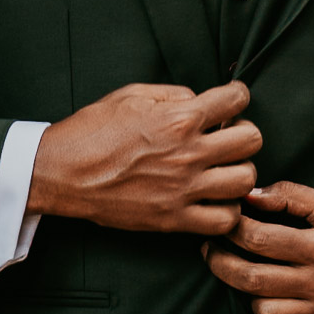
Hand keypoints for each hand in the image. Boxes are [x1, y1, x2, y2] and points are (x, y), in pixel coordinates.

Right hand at [28, 81, 261, 235]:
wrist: (62, 172)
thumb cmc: (92, 130)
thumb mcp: (131, 95)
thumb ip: (174, 94)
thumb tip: (201, 101)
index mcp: (179, 118)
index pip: (237, 100)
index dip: (238, 97)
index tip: (231, 102)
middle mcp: (188, 153)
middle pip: (252, 140)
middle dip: (243, 133)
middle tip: (226, 137)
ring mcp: (183, 189)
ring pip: (245, 180)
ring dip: (239, 171)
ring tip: (223, 169)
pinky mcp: (174, 219)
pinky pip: (224, 219)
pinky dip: (227, 210)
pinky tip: (215, 199)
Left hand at [203, 180, 313, 313]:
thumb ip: (293, 196)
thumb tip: (252, 195)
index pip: (258, 239)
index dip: (231, 228)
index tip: (222, 221)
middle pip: (250, 278)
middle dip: (220, 262)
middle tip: (211, 250)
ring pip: (262, 312)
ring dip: (246, 293)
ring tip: (245, 276)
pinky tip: (268, 303)